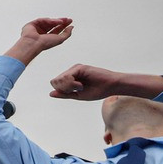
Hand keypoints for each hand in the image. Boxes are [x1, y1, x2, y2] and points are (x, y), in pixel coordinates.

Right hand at [6, 17, 73, 63]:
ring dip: (56, 21)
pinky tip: (55, 21)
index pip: (56, 30)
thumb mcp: (60, 39)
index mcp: (47, 37)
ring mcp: (37, 28)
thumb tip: (71, 27)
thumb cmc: (45, 44)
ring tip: (62, 21)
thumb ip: (67, 33)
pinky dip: (48, 20)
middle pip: (53, 24)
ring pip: (48, 22)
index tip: (70, 22)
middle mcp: (42, 33)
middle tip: (68, 19)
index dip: (63, 25)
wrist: (34, 43)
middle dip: (61, 21)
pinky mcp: (32, 24)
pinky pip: (41, 20)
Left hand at [48, 64, 162, 100]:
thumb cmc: (98, 91)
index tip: (73, 93)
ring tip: (80, 87)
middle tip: (76, 90)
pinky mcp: (80, 67)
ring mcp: (75, 69)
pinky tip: (80, 85)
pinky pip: (67, 76)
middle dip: (63, 89)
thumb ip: (64, 94)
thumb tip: (50, 94)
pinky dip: (72, 84)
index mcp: (70, 78)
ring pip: (59, 79)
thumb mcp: (78, 95)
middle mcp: (71, 72)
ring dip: (68, 87)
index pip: (55, 84)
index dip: (61, 91)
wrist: (111, 86)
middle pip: (54, 81)